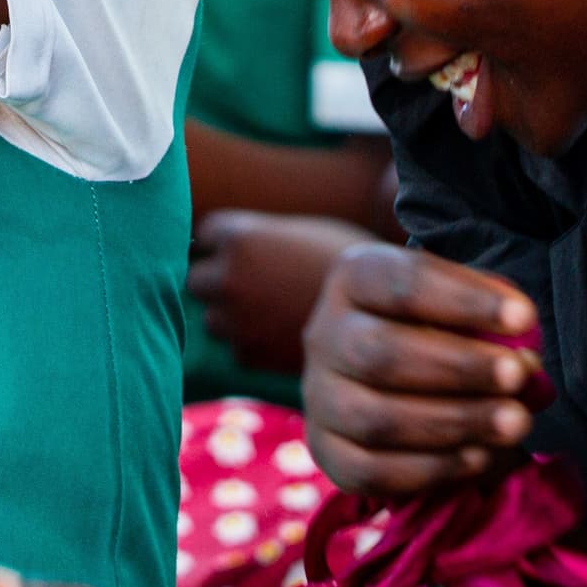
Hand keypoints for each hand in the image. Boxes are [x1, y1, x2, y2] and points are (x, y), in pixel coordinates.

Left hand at [186, 212, 369, 381]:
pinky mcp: (249, 355)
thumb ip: (261, 236)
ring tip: (276, 312)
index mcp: (241, 236)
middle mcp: (229, 277)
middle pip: (198, 279)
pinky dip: (253, 345)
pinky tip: (286, 336)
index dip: (228, 241)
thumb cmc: (353, 263)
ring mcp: (236, 319)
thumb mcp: (304, 230)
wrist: (388, 319)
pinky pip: (237, 349)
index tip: (254, 248)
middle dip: (220, 281)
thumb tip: (227, 246)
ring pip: (213, 319)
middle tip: (258, 283)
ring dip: (232, 316)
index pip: (205, 234)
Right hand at [298, 243, 538, 496]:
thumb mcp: (457, 298)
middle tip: (518, 376)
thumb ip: (491, 318)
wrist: (373, 354)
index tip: (524, 318)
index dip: (465, 301)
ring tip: (515, 423)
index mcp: (354, 277)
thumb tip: (527, 358)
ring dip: (454, 423)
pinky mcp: (327, 453)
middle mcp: (325, 334)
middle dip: (459, 368)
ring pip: (376, 419)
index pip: (403, 283)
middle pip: (381, 354)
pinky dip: (432, 468)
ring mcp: (319, 398)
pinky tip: (479, 457)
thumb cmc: (433, 320)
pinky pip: (371, 472)